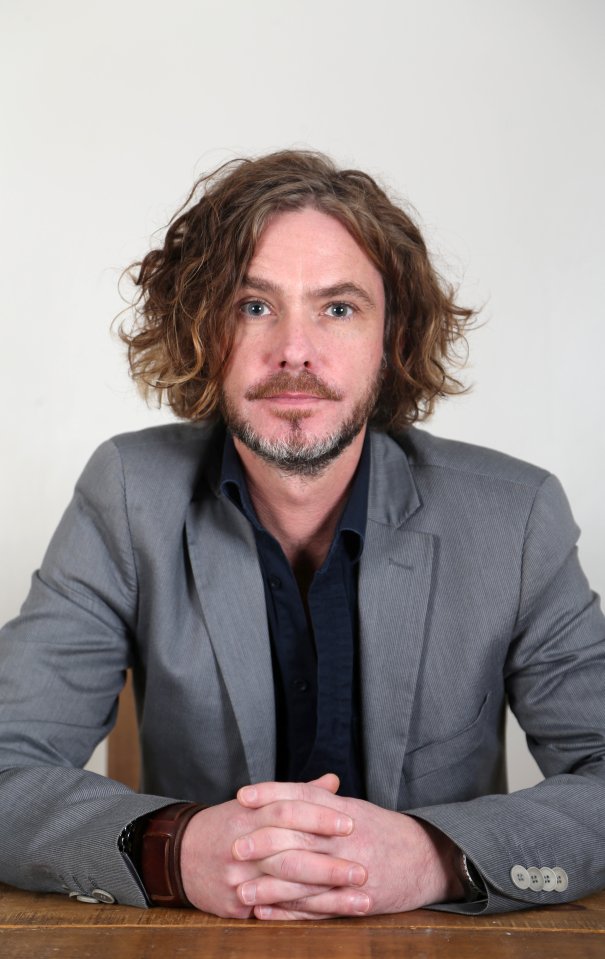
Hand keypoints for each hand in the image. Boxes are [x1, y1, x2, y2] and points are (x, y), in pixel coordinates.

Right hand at [180, 774, 366, 917]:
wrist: (178, 854)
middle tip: (364, 869)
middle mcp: (244, 844)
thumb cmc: (228, 825)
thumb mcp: (256, 803)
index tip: (351, 824)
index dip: (320, 817)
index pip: (288, 810)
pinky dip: (303, 915)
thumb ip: (298, 793)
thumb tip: (333, 781)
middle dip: (329, 864)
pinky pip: (273, 911)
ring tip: (360, 899)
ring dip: (326, 896)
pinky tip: (330, 919)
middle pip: (290, 852)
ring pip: (286, 886)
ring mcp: (238, 876)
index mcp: (251, 814)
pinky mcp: (234, 903)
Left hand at [235, 777, 463, 919]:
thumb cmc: (385, 831)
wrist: (428, 857)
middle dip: (262, 841)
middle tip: (233, 846)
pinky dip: (289, 911)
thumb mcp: (355, 809)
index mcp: (343, 810)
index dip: (271, 793)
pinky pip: (316, 908)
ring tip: (240, 890)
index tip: (242, 796)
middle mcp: (344, 837)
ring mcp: (349, 869)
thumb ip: (322, 801)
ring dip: (268, 885)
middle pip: (297, 835)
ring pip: (302, 877)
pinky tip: (265, 912)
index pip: (301, 795)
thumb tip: (287, 794)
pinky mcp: (354, 900)